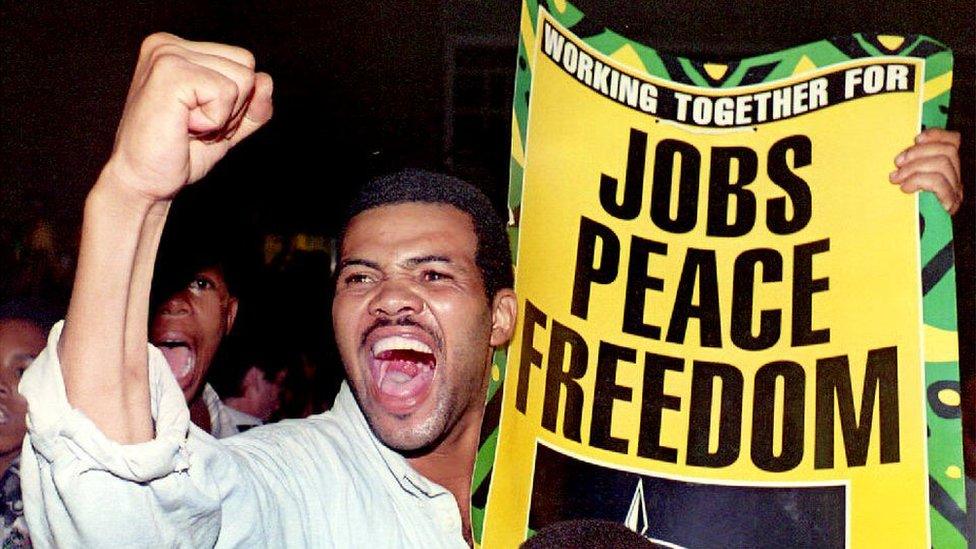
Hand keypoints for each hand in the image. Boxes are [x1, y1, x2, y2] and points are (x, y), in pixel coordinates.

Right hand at [104, 33, 272, 201]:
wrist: (144, 182)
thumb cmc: (179, 154)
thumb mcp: (227, 126)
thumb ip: (251, 105)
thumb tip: (266, 80)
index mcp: (179, 50)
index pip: (243, 62)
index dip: (236, 101)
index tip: (200, 119)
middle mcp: (168, 44)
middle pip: (246, 66)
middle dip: (231, 108)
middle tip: (193, 126)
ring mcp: (166, 54)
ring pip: (242, 78)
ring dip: (222, 116)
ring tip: (188, 126)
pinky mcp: (169, 72)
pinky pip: (226, 92)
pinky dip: (214, 121)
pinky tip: (183, 127)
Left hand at [890, 128, 962, 214]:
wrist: (904, 238)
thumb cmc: (900, 209)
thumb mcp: (905, 180)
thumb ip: (910, 165)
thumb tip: (901, 155)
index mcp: (949, 168)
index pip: (954, 141)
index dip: (936, 135)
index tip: (916, 139)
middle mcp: (957, 177)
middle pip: (948, 150)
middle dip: (918, 153)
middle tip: (898, 164)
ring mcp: (956, 191)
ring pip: (943, 164)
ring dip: (915, 167)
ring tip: (897, 178)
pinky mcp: (950, 204)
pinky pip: (939, 183)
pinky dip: (920, 181)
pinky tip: (906, 188)